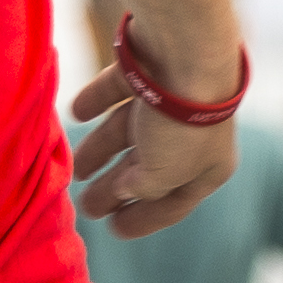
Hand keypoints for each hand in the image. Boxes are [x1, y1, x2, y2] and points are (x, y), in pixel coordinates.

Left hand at [69, 34, 246, 232]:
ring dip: (101, 149)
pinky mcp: (149, 68)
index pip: (174, 202)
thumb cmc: (179, 123)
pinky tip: (75, 112)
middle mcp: (192, 133)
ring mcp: (169, 98)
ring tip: (74, 166)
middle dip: (116, 189)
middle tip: (85, 207)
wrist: (184, 50)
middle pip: (147, 167)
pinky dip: (97, 102)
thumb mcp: (161, 175)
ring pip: (129, 130)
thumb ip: (140, 189)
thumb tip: (123, 187)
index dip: (145, 219)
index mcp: (208, 166)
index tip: (114, 231)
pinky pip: (118, 90)